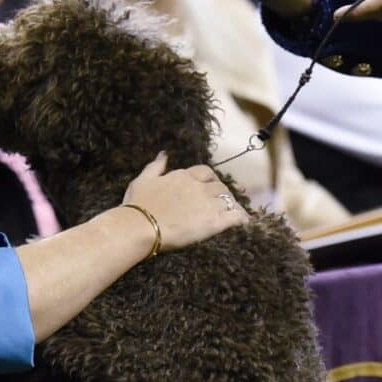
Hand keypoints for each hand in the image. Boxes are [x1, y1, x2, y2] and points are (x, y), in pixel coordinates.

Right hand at [122, 152, 242, 250]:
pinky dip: (241, 218)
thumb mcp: (142, 180)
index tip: (210, 186)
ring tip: (236, 213)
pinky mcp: (213, 223)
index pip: (206, 172)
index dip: (211, 179)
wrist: (139, 226)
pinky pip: (234, 217)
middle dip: (223, 193)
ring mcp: (207, 204)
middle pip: (220, 186)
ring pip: (229, 200)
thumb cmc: (137, 205)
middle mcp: (198, 187)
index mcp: (183, 176)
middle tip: (224, 202)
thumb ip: (155, 166)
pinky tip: (244, 222)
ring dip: (233, 205)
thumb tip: (164, 154)